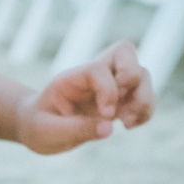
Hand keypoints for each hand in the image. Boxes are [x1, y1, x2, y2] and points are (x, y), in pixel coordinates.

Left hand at [17, 41, 154, 153]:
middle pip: (126, 52)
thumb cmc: (38, 126)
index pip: (99, 68)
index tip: (106, 114)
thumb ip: (76, 129)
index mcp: (73, 77)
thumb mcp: (47, 131)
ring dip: (144, 99)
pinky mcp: (120, 101)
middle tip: (122, 106)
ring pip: (142, 75)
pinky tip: (130, 126)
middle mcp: (94, 76)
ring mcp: (110, 85)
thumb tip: (109, 128)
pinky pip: (145, 97)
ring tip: (127, 124)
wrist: (37, 129)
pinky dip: (146, 111)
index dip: (108, 89)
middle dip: (134, 77)